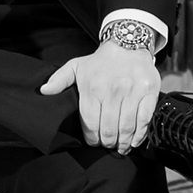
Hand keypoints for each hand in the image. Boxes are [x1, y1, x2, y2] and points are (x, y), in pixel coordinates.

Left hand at [42, 38, 160, 152]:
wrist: (128, 44)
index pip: (91, 123)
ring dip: (123, 143)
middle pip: (109, 129)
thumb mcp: (76, 66)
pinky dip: (139, 135)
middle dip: (107, 142)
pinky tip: (133, 141)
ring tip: (120, 147)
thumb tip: (43, 91)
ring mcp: (132, 92)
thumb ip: (59, 80)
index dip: (92, 138)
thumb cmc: (101, 61)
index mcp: (93, 88)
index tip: (93, 142)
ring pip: (127, 127)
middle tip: (107, 145)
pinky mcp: (148, 92)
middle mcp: (113, 91)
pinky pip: (144, 119)